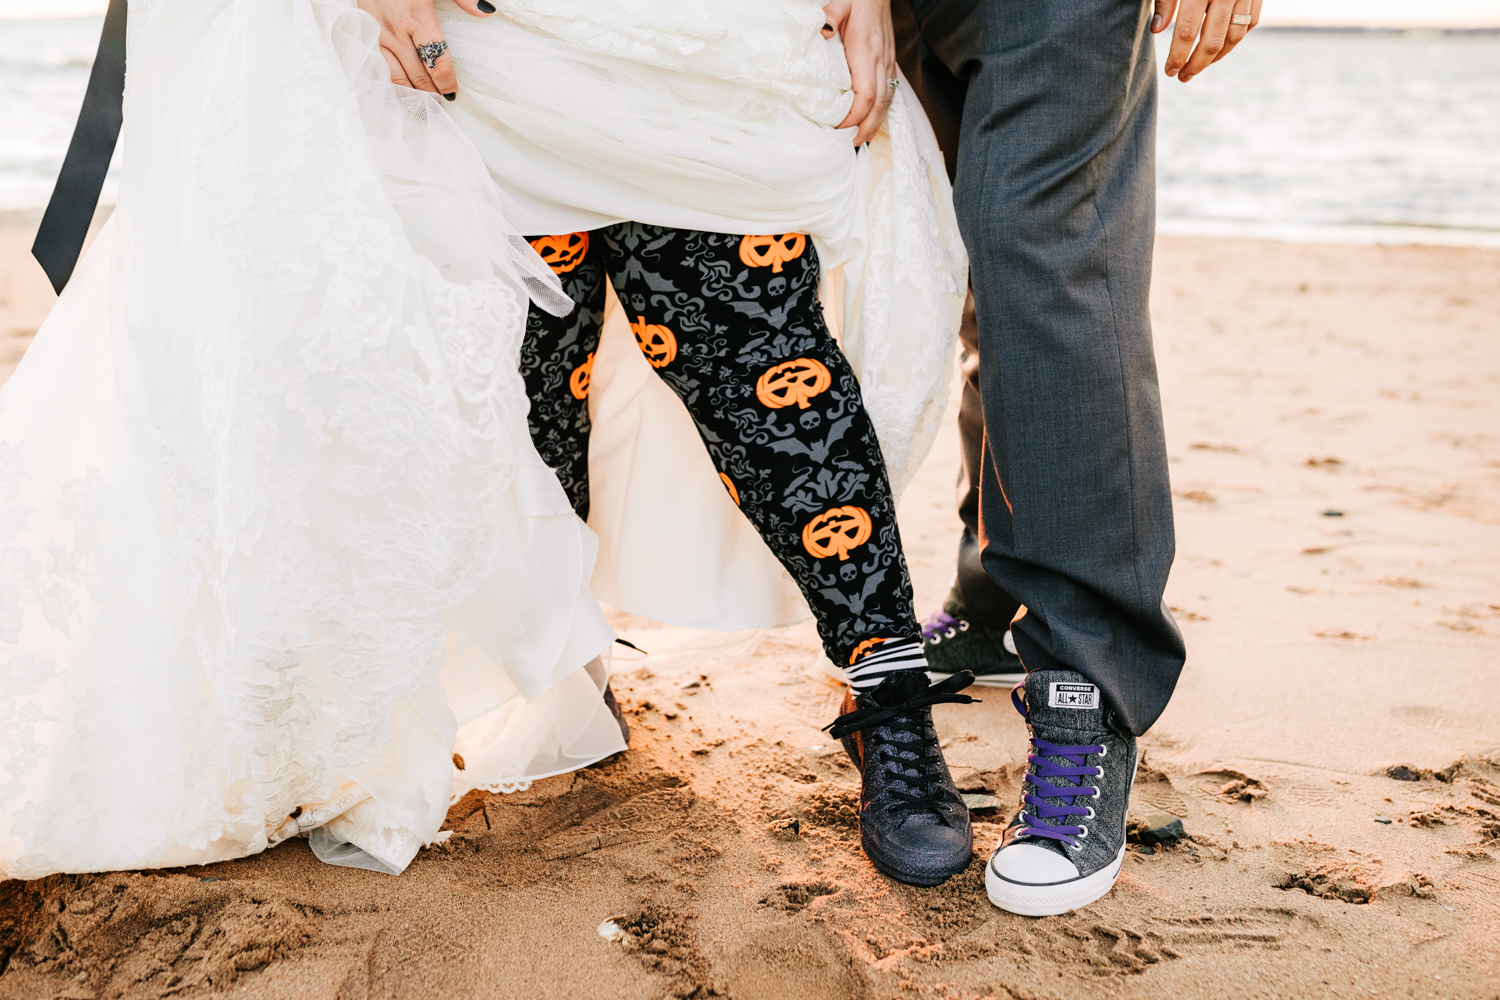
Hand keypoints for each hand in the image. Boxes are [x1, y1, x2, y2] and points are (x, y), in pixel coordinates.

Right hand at [356, 0, 492, 97]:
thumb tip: (486, 11)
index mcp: (418, 16)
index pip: (437, 61)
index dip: (447, 82)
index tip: (453, 92)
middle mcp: (396, 30)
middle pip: (418, 75)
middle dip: (432, 93)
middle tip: (441, 103)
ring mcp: (377, 35)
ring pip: (395, 77)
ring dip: (411, 95)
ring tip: (423, 107)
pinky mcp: (363, 35)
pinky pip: (375, 69)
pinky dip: (388, 85)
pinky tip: (398, 94)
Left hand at [823, 0, 895, 144]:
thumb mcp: (840, 3)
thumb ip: (830, 17)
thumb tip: (823, 33)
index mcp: (866, 50)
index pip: (866, 93)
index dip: (855, 116)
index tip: (839, 129)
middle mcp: (880, 60)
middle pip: (879, 105)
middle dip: (866, 128)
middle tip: (850, 144)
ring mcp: (887, 63)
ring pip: (887, 101)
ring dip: (875, 123)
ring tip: (859, 139)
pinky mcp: (889, 63)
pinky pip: (889, 92)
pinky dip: (880, 111)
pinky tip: (870, 121)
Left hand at [1154, 0, 1262, 82]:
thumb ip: (1165, 1)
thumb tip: (1156, 30)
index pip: (1187, 33)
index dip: (1177, 57)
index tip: (1170, 72)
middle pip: (1212, 42)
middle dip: (1197, 65)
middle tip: (1183, 77)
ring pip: (1235, 36)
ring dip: (1217, 57)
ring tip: (1200, 65)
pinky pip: (1251, 22)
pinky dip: (1236, 38)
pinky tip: (1221, 46)